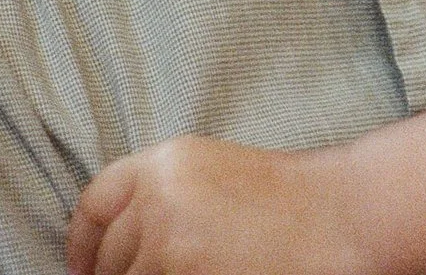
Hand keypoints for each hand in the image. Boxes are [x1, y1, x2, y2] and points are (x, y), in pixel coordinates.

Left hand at [67, 135, 365, 274]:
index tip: (84, 268)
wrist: (342, 218)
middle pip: (108, 254)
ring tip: (190, 272)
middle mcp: (158, 197)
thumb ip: (160, 194)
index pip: (93, 203)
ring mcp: (169, 242)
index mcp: (163, 161)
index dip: (83, 242)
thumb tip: (112, 241)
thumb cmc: (288, 200)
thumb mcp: (212, 173)